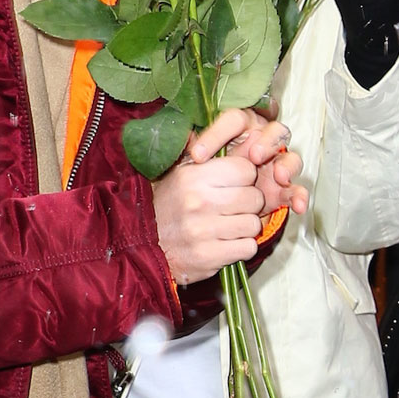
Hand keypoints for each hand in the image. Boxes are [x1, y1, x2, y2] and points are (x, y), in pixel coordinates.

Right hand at [151, 147, 265, 285]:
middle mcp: (199, 201)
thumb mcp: (183, 173)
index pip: (245, 169)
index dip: (245, 177)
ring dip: (245, 227)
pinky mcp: (208, 256)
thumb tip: (250, 140)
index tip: (236, 184)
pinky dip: (242, 247)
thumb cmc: (169, 206)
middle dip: (249, 204)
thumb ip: (212, 156)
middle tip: (234, 208)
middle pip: (255, 197)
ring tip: (228, 226)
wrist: (143, 246)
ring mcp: (203, 231)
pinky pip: (248, 248)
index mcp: (193, 176)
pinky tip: (226, 243)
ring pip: (254, 224)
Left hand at [190, 108, 308, 217]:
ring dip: (287, 165)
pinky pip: (297, 189)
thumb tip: (180, 138)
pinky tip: (297, 205)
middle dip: (266, 142)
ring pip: (290, 156)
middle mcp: (263, 142)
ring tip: (279, 176)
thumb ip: (192, 150)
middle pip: (274, 131)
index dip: (217, 134)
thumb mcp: (198, 162)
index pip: (233, 120)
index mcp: (240, 129)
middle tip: (254, 156)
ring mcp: (277, 164)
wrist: (222, 204)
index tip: (198, 155)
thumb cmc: (211, 175)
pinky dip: (299, 196)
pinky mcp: (285, 188)